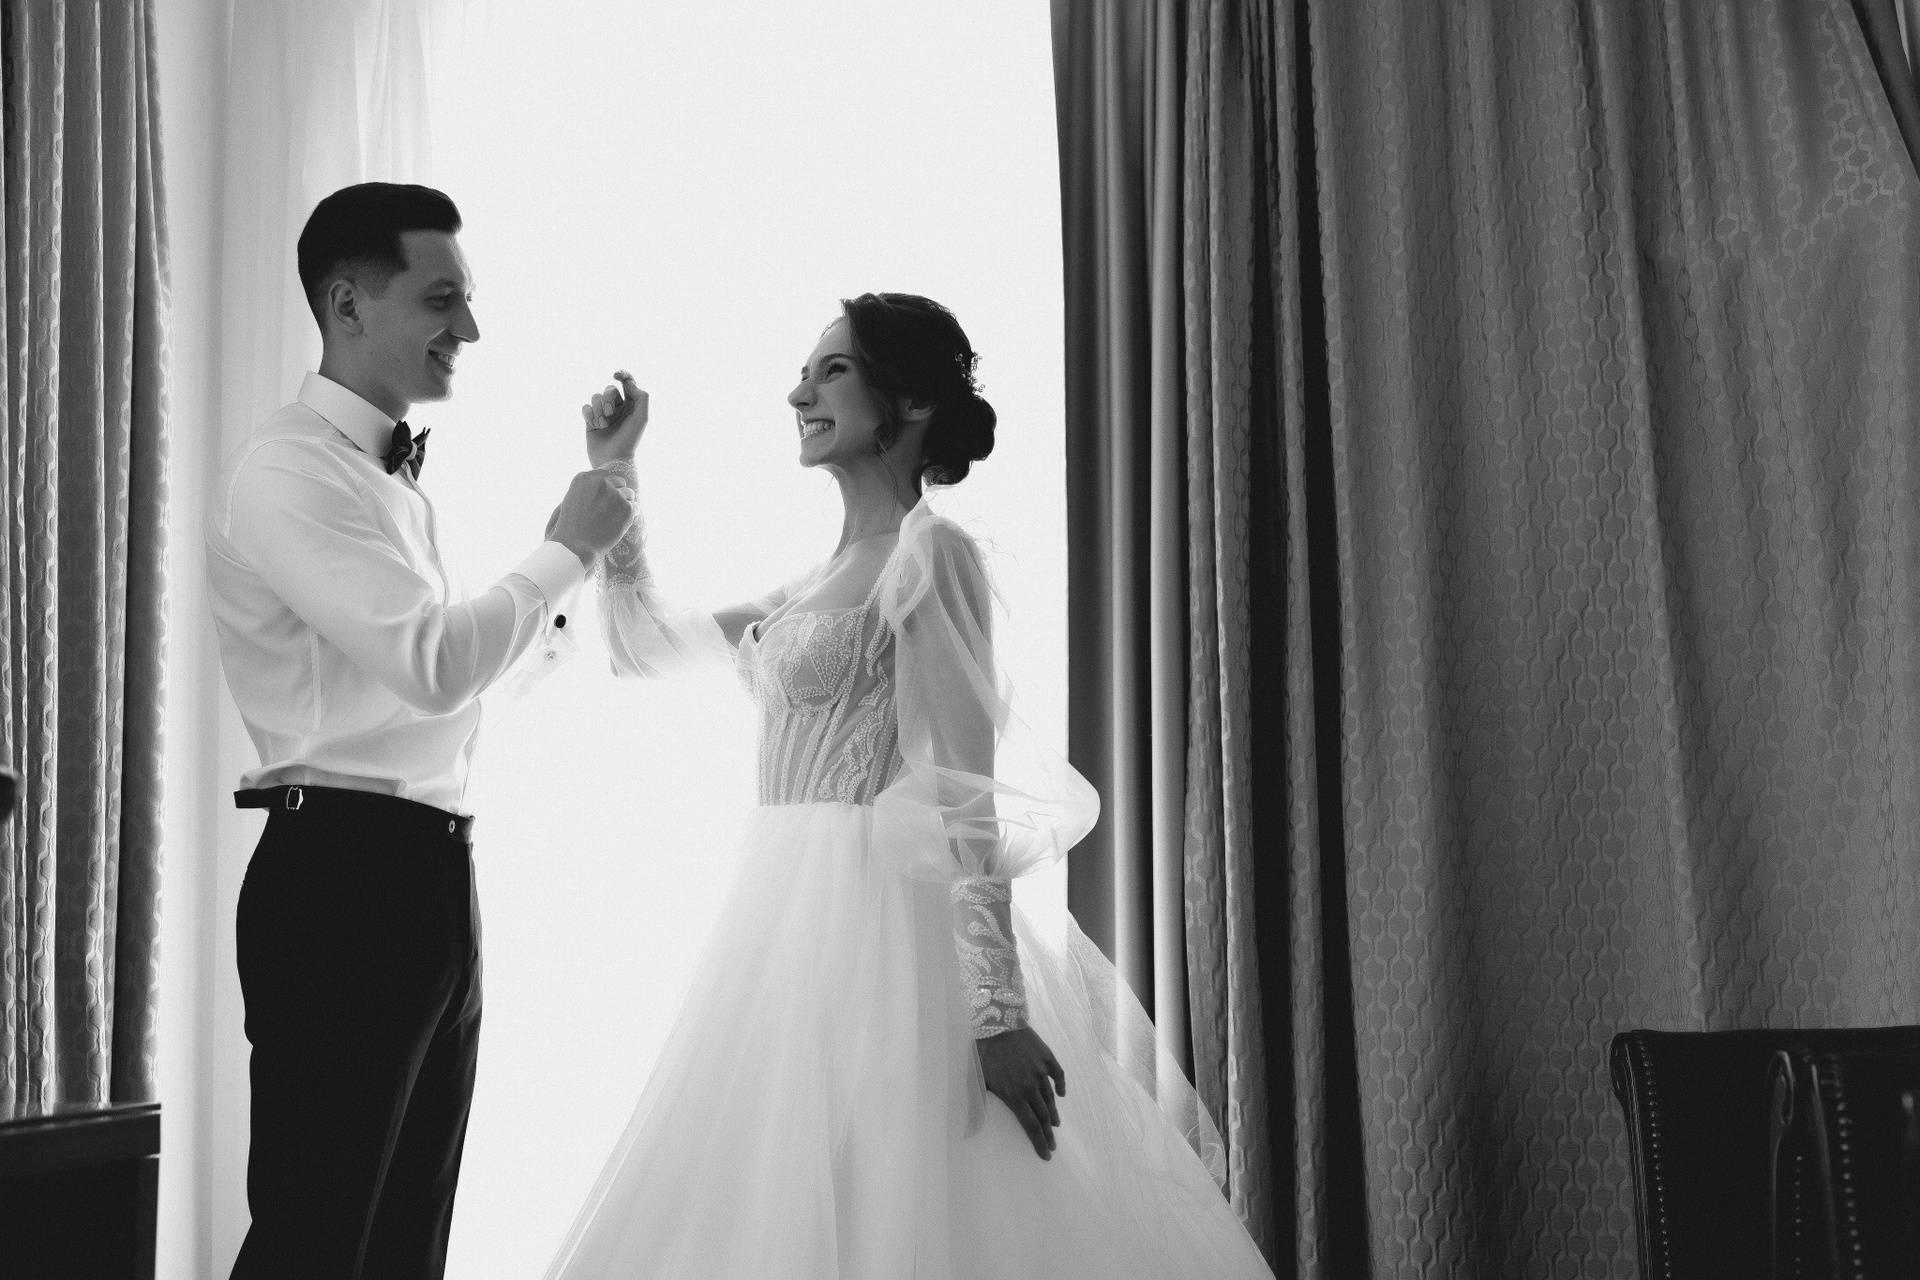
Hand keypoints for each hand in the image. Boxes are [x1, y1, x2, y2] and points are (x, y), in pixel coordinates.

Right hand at [547, 468, 637, 568]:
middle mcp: (600, 482)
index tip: (602, 501)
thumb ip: (587, 488)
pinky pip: (636, 507)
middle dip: (617, 495)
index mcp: (584, 478)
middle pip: (620, 482)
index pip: (605, 475)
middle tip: (611, 512)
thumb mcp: (571, 500)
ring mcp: (615, 494)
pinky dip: (630, 517)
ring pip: (630, 494)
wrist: (574, 546)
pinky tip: (618, 526)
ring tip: (613, 520)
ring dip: (625, 505)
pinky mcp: (627, 508)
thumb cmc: (570, 527)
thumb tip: (606, 482)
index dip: (606, 488)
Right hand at [583, 370, 648, 468]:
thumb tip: (629, 382)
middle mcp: (618, 407)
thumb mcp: (641, 418)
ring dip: (598, 410)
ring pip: (595, 397)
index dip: (622, 374)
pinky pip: (586, 407)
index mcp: (632, 405)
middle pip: (609, 390)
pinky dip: (590, 415)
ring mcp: (603, 413)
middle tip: (610, 414)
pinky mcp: (590, 420)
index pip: (627, 382)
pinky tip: (595, 427)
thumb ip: (641, 397)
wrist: (613, 459)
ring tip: (603, 425)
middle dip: (608, 400)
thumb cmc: (630, 440)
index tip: (616, 375)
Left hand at [977, 1027, 1065, 1158]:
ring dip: (1053, 1114)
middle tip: (1052, 1145)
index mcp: (1014, 1096)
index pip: (1031, 1126)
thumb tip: (970, 1131)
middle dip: (1048, 1134)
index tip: (1046, 1154)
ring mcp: (1040, 1072)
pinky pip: (1057, 1075)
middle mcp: (1030, 1086)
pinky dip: (1060, 1087)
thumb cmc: (983, 1053)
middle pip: (1043, 1116)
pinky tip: (1061, 1095)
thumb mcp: (978, 1081)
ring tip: (1055, 1124)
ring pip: (1050, 1099)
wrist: (996, 1022)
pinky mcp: (1046, 1057)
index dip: (1039, 1142)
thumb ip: (978, 1107)